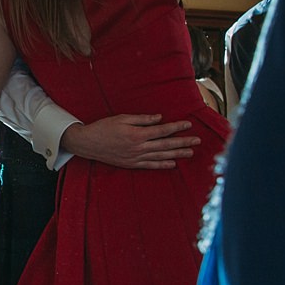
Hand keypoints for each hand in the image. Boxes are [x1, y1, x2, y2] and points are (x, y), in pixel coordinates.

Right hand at [61, 114, 199, 169]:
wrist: (88, 143)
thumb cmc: (104, 127)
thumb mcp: (122, 118)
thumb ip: (142, 119)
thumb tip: (159, 118)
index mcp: (137, 134)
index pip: (162, 131)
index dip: (176, 128)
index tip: (188, 125)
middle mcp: (138, 147)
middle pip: (165, 145)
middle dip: (183, 142)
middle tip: (197, 140)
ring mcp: (135, 157)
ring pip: (161, 156)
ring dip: (177, 154)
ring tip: (190, 152)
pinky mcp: (131, 164)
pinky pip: (150, 165)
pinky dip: (162, 165)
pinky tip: (173, 164)